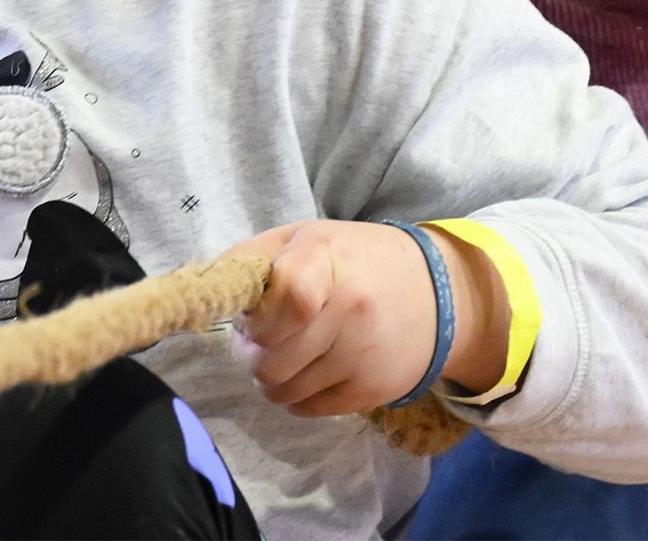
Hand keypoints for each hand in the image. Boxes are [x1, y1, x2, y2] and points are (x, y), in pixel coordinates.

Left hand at [231, 221, 502, 413]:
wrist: (438, 294)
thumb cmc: (356, 260)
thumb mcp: (307, 238)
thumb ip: (254, 259)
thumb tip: (208, 293)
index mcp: (328, 257)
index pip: (289, 296)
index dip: (260, 317)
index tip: (257, 313)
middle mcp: (351, 309)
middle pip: (267, 360)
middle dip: (253, 351)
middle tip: (267, 334)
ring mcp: (362, 355)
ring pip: (279, 391)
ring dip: (272, 375)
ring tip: (290, 350)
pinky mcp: (370, 392)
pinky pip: (304, 409)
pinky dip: (297, 393)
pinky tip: (314, 367)